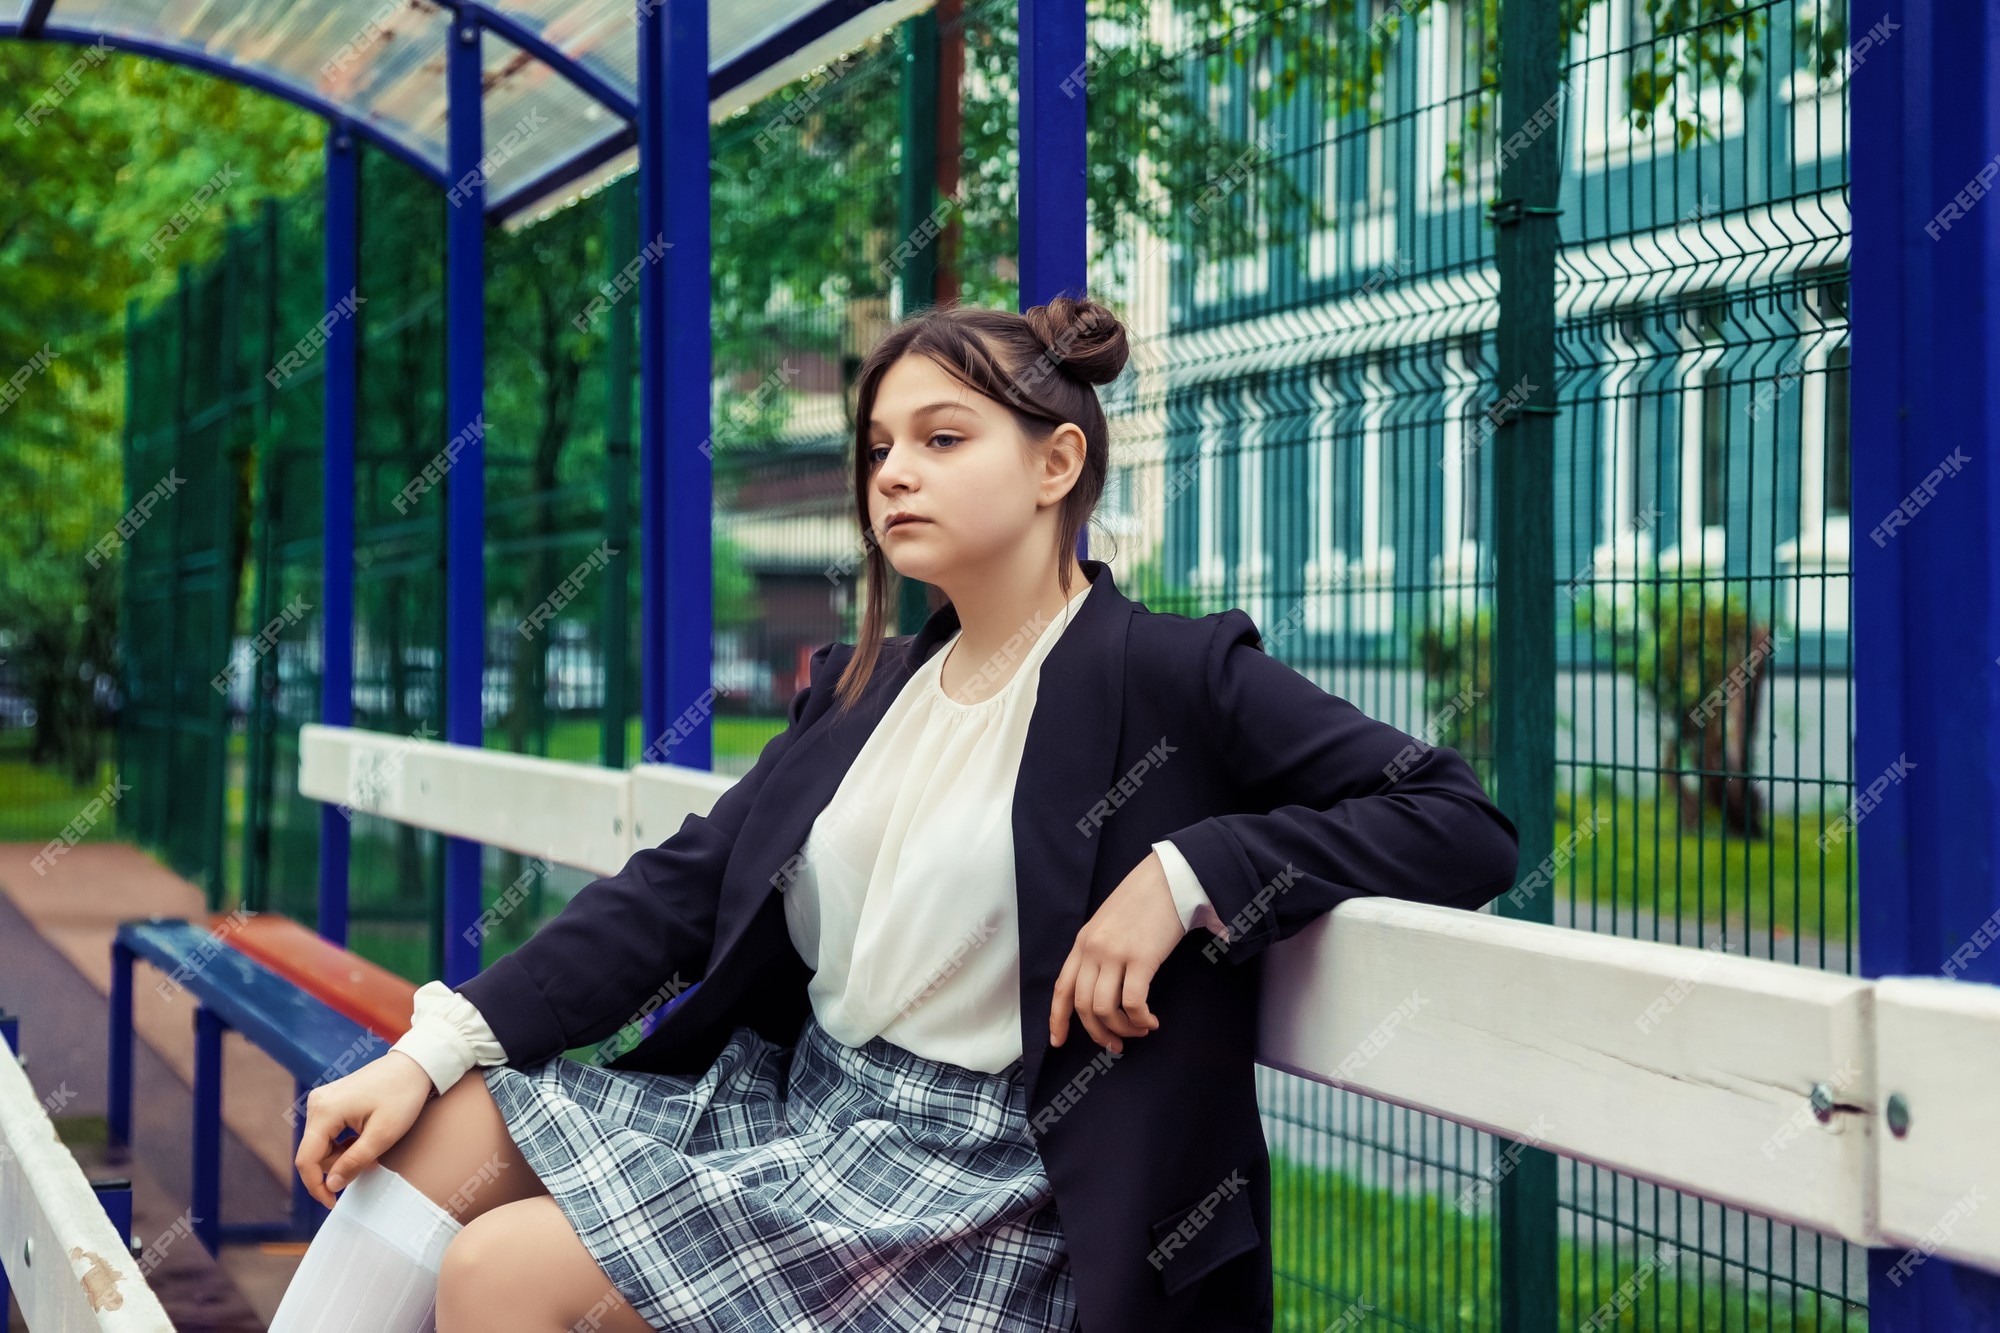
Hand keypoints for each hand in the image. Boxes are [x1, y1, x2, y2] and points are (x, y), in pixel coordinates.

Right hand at [294, 1051, 434, 1206]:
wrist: (415, 1065)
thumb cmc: (403, 1095)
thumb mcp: (383, 1135)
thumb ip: (354, 1162)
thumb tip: (332, 1185)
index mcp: (324, 1111)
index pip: (306, 1160)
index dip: (316, 1186)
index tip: (333, 1202)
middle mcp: (317, 1103)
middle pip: (314, 1153)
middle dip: (339, 1166)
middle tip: (371, 1164)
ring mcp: (323, 1100)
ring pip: (322, 1144)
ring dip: (343, 1155)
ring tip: (372, 1150)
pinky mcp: (331, 1100)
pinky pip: (329, 1132)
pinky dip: (344, 1143)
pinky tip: (365, 1138)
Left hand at [1048, 851, 1187, 1054]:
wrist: (1167, 879)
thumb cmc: (1142, 901)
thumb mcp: (1108, 924)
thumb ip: (1099, 951)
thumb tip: (1101, 988)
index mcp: (1083, 942)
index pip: (1062, 988)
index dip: (1058, 1019)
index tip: (1059, 1042)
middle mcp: (1093, 950)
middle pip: (1084, 1006)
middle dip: (1098, 1033)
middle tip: (1115, 1045)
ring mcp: (1115, 954)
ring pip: (1105, 1009)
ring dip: (1122, 1029)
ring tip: (1139, 1030)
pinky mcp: (1141, 958)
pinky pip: (1133, 1003)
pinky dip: (1141, 1019)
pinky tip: (1151, 1021)